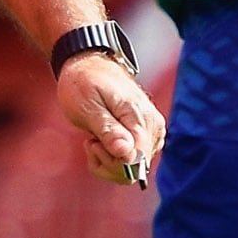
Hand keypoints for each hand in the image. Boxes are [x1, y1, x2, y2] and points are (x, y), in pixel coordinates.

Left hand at [58, 52, 163, 185]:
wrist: (88, 67)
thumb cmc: (84, 84)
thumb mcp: (88, 107)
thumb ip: (108, 131)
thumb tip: (126, 153)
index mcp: (140, 118)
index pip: (136, 159)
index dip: (111, 161)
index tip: (93, 143)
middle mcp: (153, 127)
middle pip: (134, 169)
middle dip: (107, 162)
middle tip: (91, 141)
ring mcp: (152, 133)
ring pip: (132, 170)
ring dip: (107, 162)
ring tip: (95, 139)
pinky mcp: (146, 138)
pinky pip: (130, 163)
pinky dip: (111, 160)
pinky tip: (101, 142)